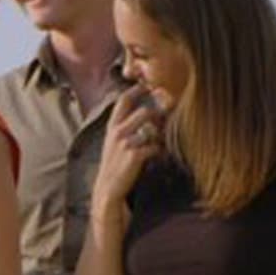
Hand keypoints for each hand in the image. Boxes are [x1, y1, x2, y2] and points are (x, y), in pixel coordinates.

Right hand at [90, 85, 164, 213]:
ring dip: (160, 134)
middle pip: (144, 112)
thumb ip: (125, 127)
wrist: (108, 188)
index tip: (151, 86)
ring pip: (152, 129)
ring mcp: (126, 144)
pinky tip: (158, 156)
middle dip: (158, 112)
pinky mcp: (134, 156)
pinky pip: (155, 147)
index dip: (138, 90)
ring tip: (161, 140)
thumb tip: (145, 114)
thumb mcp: (113, 142)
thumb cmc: (114, 164)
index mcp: (112, 126)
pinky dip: (160, 151)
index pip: (124, 100)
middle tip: (168, 112)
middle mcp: (118, 132)